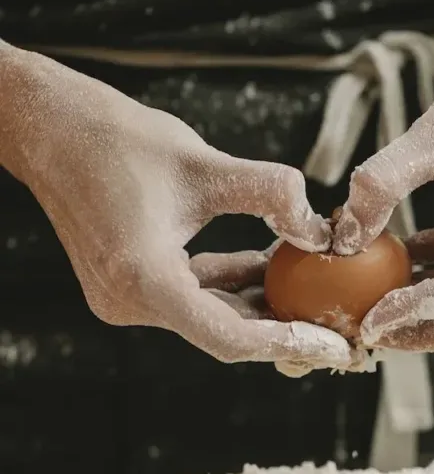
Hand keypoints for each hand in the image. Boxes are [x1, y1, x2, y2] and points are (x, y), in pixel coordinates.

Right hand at [3, 48, 351, 368]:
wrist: (51, 128)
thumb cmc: (116, 139)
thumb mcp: (204, 163)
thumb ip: (270, 194)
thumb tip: (320, 229)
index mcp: (143, 281)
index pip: (230, 338)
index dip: (290, 343)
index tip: (338, 345)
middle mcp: (129, 303)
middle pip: (225, 334)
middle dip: (285, 330)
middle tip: (341, 329)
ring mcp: (126, 297)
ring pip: (211, 314)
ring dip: (261, 304)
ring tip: (316, 293)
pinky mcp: (130, 283)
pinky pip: (194, 294)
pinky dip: (232, 284)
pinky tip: (270, 266)